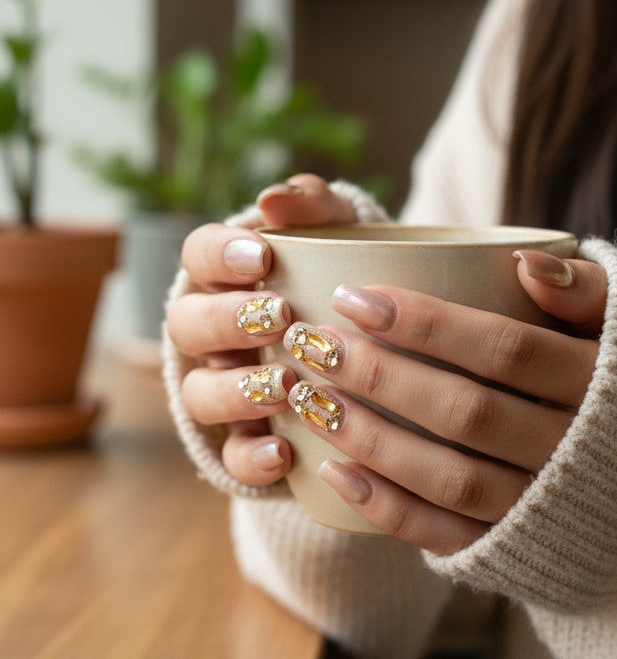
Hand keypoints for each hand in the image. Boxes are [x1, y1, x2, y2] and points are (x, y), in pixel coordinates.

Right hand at [166, 175, 354, 486]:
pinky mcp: (249, 443)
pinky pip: (233, 458)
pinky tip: (284, 451)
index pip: (197, 255)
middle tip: (278, 317)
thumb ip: (315, 207)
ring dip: (236, 391)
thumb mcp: (343, 235)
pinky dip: (252, 456)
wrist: (386, 354)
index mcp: (227, 278)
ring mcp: (226, 391)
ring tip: (282, 386)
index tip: (262, 256)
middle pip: (187, 326)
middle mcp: (214, 336)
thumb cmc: (347, 280)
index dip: (218, 256)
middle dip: (228, 321)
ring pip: (201, 394)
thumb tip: (274, 200)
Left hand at [282, 251, 607, 553]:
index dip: (427, 323)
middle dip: (379, 375)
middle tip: (311, 341)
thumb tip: (524, 263)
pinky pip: (445, 536)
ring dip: (369, 438)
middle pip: (465, 411)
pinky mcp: (515, 552)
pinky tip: (334, 470)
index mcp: (599, 385)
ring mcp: (543, 509)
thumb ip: (588, 289)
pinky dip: (386, 506)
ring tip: (307, 396)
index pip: (505, 348)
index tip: (354, 297)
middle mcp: (574, 452)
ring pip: (448, 477)